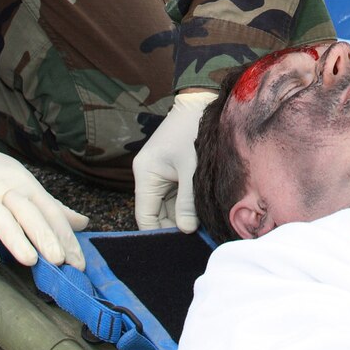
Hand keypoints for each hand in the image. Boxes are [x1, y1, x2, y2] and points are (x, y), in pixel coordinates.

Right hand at [0, 128, 87, 268]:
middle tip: (61, 262)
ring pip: (1, 217)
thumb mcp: (20, 183)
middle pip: (29, 211)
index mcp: (24, 183)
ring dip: (17, 239)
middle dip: (46, 236)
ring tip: (31, 260)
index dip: (65, 236)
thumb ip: (50, 206)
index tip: (78, 262)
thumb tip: (83, 223)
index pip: (50, 210)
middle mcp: (5, 187)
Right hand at [133, 90, 217, 231]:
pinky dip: (187, 206)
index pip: (145, 217)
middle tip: (197, 242)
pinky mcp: (172, 172)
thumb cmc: (195, 131)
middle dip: (174, 227)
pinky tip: (202, 215)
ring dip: (183, 217)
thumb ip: (187, 202)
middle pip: (157, 214)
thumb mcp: (192, 169)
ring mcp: (160, 174)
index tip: (179, 249)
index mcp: (145, 174)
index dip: (160, 234)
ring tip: (204, 230)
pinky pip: (177, 197)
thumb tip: (185, 231)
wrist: (203, 101)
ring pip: (168, 207)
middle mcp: (148, 176)